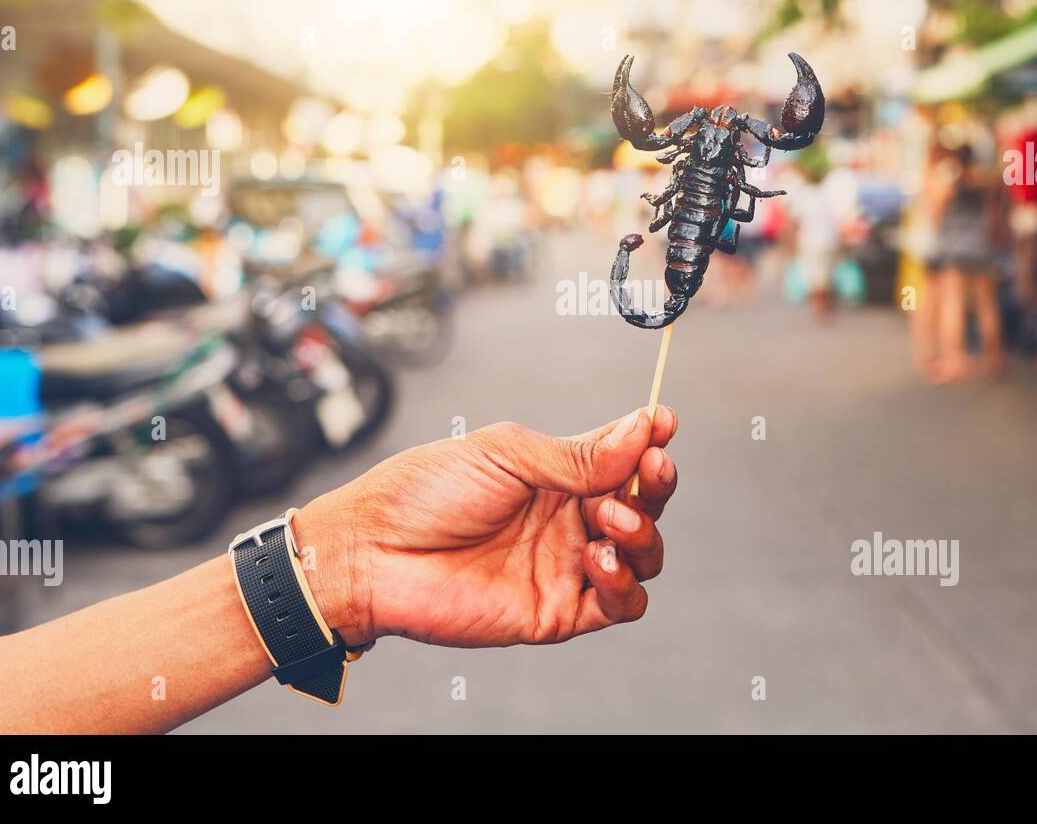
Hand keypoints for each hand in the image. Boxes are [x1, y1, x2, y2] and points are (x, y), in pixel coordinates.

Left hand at [294, 407, 678, 648]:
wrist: (373, 554)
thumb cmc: (425, 492)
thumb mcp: (505, 454)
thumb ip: (577, 454)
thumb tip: (643, 429)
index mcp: (556, 473)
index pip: (622, 455)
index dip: (650, 439)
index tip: (664, 423)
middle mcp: (568, 517)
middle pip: (643, 502)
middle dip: (657, 484)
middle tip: (650, 471)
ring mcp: (566, 565)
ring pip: (643, 554)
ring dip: (644, 533)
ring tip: (610, 519)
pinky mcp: (558, 612)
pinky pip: (620, 605)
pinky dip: (625, 583)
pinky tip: (598, 560)